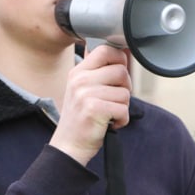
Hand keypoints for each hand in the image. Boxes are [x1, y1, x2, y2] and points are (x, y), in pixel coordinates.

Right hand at [50, 43, 131, 165]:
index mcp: (78, 71)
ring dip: (123, 107)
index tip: (117, 76)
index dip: (120, 59)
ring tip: (109, 113)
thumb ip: (98, 70)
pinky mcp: (94, 109)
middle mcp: (80, 80)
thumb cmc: (81, 116)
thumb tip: (122, 51)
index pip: (105, 50)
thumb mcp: (82, 88)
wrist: (69, 144)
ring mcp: (85, 94)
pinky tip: (110, 123)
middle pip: (121, 71)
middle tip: (114, 100)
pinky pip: (124, 109)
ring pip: (125, 93)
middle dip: (125, 87)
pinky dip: (122, 120)